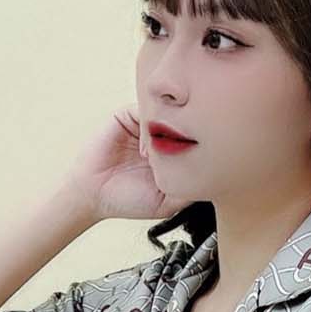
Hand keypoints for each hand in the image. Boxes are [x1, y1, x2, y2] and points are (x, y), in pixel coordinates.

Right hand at [61, 107, 201, 223]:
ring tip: (158, 159)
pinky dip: (149, 128)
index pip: (198, 135)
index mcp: (175, 150)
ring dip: (166, 133)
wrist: (94, 195)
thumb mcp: (169, 201)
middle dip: (187, 134)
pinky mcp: (128, 115)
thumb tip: (217, 174)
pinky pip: (145, 110)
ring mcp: (146, 122)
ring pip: (167, 112)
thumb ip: (191, 189)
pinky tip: (145, 152)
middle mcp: (163, 133)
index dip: (204, 144)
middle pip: (185, 119)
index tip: (202, 161)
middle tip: (182, 156)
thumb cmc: (130, 201)